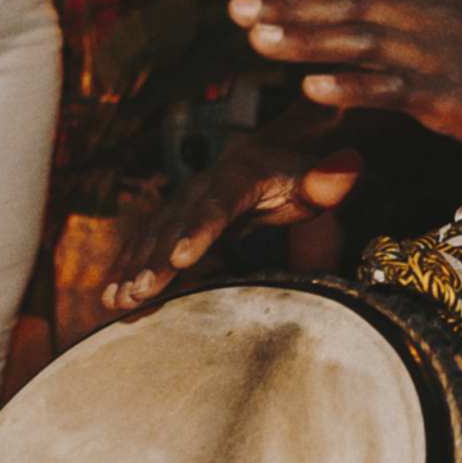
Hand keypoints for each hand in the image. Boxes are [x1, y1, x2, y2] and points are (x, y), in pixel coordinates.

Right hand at [98, 131, 369, 316]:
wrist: (265, 160)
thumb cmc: (294, 177)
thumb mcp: (315, 176)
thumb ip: (330, 178)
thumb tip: (351, 165)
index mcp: (236, 177)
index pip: (216, 205)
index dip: (198, 230)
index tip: (181, 257)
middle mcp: (199, 189)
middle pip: (175, 226)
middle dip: (155, 261)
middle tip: (140, 292)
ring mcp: (180, 206)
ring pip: (152, 238)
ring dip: (134, 269)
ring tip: (119, 302)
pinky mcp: (169, 224)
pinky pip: (143, 246)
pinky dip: (126, 270)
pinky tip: (110, 297)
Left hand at [232, 0, 461, 155]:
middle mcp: (431, 10)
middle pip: (350, 2)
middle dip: (289, 5)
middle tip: (235, 8)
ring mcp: (441, 53)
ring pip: (362, 41)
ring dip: (305, 41)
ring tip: (257, 41)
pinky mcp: (452, 96)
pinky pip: (393, 89)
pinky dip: (352, 86)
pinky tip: (312, 89)